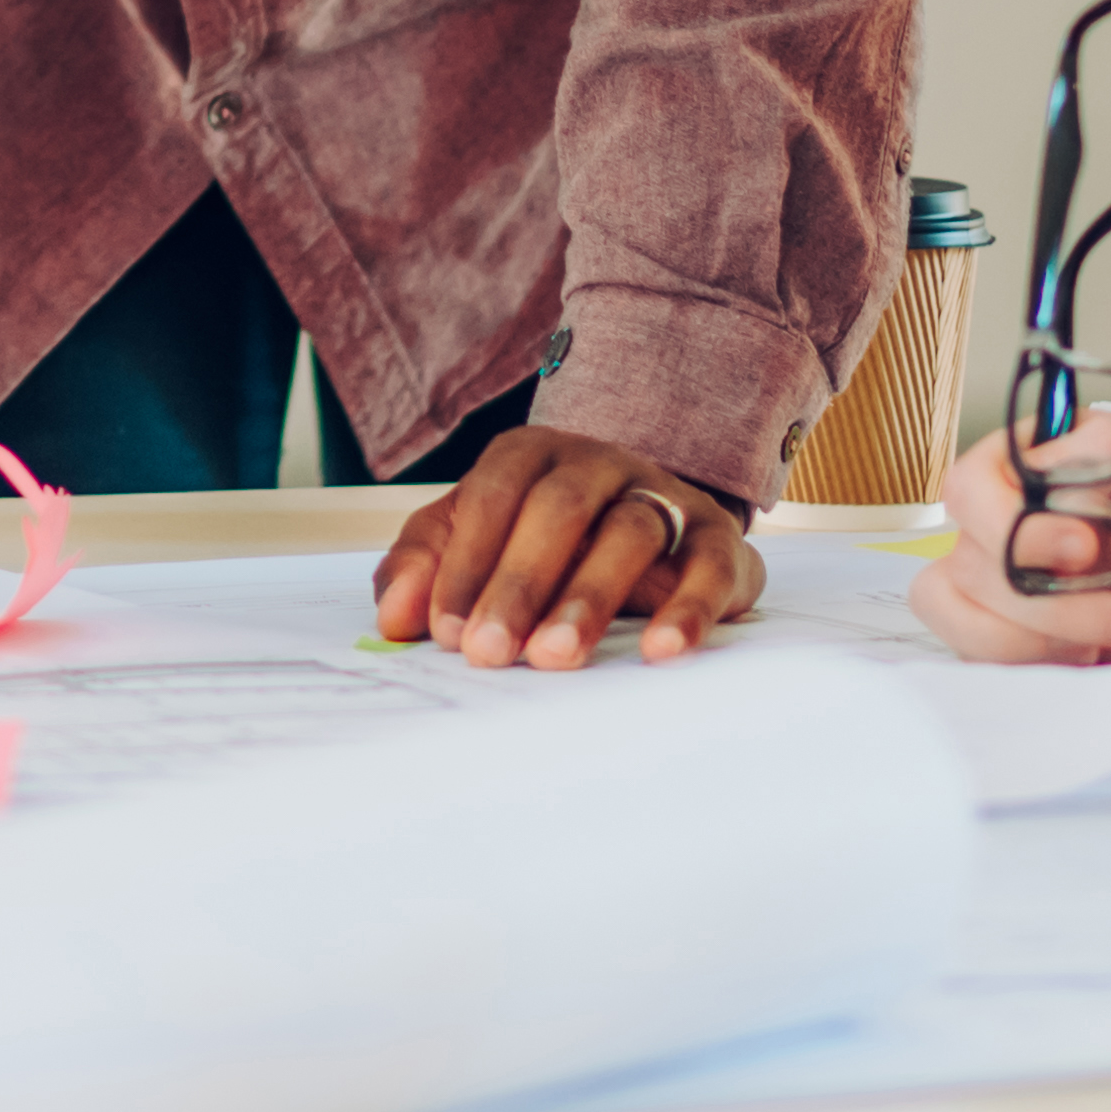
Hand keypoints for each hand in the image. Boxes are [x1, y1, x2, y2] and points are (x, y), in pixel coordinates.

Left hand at [376, 430, 761, 668]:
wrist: (650, 532)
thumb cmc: (542, 542)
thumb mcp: (473, 543)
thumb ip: (424, 569)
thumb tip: (393, 617)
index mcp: (532, 454)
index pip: (494, 493)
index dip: (466, 560)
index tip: (444, 630)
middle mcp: (598, 462)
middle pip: (559, 507)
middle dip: (518, 583)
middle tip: (490, 653)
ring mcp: (662, 493)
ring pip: (631, 530)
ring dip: (589, 597)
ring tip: (556, 657)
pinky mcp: (717, 538)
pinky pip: (711, 563)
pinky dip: (689, 607)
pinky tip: (660, 651)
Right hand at [917, 415, 1110, 665]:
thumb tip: (1043, 465)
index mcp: (1046, 465)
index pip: (970, 487)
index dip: (1007, 524)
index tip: (1083, 550)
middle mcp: (1019, 521)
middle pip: (969, 562)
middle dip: (1048, 602)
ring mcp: (1024, 584)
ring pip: (964, 615)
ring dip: (1039, 639)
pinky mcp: (1039, 639)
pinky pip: (992, 657)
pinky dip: (1038, 665)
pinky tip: (1101, 660)